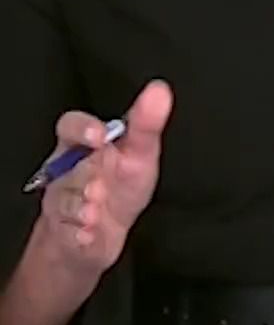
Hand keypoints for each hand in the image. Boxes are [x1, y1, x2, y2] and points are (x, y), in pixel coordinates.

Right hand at [37, 79, 172, 274]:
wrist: (102, 233)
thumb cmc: (122, 185)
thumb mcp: (141, 154)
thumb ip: (146, 124)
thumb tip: (160, 90)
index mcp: (85, 145)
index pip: (71, 126)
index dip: (81, 128)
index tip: (99, 135)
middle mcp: (68, 170)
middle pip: (69, 166)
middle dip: (84, 175)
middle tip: (98, 184)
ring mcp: (62, 200)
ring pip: (64, 200)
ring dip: (79, 206)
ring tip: (94, 211)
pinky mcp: (62, 231)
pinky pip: (65, 232)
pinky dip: (78, 233)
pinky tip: (89, 233)